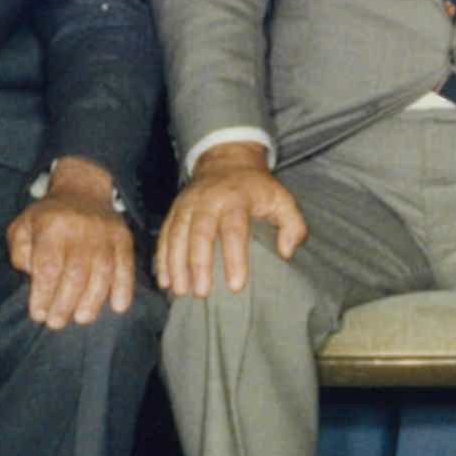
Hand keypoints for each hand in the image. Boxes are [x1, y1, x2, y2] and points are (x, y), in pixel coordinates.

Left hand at [7, 159, 136, 330]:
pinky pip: (126, 265)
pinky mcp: (123, 238)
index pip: (48, 267)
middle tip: (56, 323)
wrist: (83, 190)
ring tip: (82, 318)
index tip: (38, 314)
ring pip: (102, 272)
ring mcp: (105, 234)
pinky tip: (118, 307)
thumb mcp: (22, 226)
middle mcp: (81, 230)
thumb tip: (32, 273)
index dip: (43, 294)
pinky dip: (124, 287)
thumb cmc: (48, 217)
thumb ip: (20, 251)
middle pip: (75, 274)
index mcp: (52, 226)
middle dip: (65, 304)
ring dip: (92, 301)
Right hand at [154, 146, 305, 295]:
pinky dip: (162, 258)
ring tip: (181, 291)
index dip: (234, 258)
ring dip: (176, 265)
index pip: (234, 229)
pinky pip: (164, 235)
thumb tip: (286, 252)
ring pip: (177, 235)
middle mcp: (208, 200)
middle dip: (199, 264)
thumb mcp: (282, 199)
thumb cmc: (257, 189)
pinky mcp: (174, 210)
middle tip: (201, 293)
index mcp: (236, 198)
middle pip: (200, 233)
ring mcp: (188, 204)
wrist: (227, 162)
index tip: (235, 286)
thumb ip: (293, 225)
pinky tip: (164, 280)